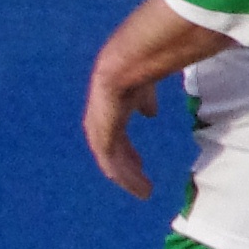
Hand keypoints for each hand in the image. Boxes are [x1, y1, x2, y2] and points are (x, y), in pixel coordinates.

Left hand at [81, 0, 235, 198]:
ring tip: (140, 189)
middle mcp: (117, 65)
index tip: (149, 118)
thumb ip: (198, 51)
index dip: (131, 113)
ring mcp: (110, 71)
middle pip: (107, 119)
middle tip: (140, 180)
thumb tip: (218, 58)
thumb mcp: (203, 43)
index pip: (123, 92)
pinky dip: (113, 158)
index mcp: (136, 56)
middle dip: (121, 153)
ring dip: (117, 165)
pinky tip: (130, 178)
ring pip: (101, 132)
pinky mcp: (110, 78)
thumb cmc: (211, 16)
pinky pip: (104, 130)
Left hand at [83, 69, 161, 199]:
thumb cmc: (142, 60)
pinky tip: (137, 185)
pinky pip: (110, 160)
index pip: (113, 129)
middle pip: (109, 144)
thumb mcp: (144, 83)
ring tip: (143, 190)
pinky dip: (123, 174)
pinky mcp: (102, 132)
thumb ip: (145, 98)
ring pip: (109, 156)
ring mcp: (99, 121)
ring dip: (125, 174)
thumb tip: (149, 114)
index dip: (125, 146)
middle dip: (123, 161)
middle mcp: (101, 112)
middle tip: (137, 178)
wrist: (130, 59)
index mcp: (111, 100)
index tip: (138, 160)